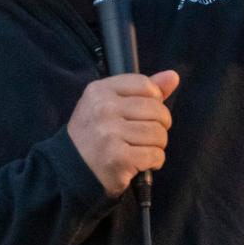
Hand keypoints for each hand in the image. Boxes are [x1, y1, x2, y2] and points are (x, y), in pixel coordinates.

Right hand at [67, 70, 179, 196]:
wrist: (70, 168)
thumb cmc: (95, 133)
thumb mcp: (110, 104)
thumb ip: (142, 90)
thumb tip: (173, 76)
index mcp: (100, 90)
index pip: (145, 85)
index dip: (154, 99)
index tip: (147, 112)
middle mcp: (103, 109)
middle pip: (156, 110)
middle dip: (160, 125)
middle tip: (148, 135)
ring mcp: (109, 134)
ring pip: (158, 134)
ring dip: (158, 145)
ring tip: (144, 149)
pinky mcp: (118, 158)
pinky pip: (155, 154)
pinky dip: (155, 161)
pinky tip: (143, 163)